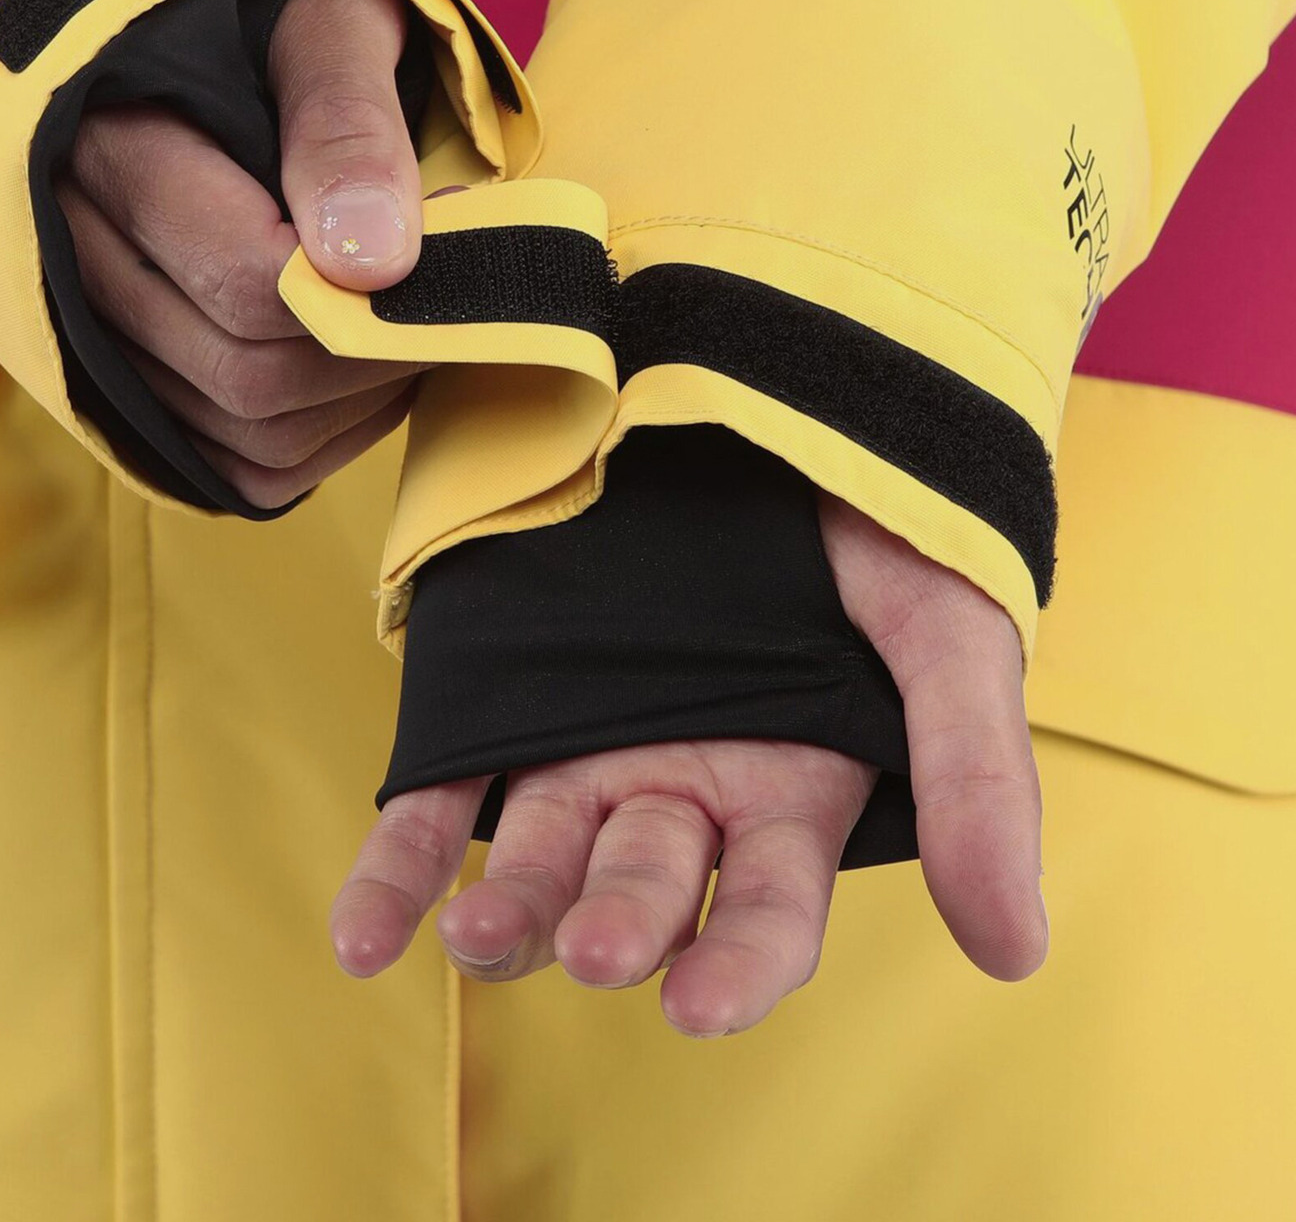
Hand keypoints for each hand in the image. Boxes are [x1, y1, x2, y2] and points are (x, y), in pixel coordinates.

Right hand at [56, 0, 430, 504]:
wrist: (227, 24)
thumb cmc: (287, 6)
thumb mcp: (329, 18)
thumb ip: (348, 123)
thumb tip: (375, 263)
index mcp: (110, 140)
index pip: (247, 279)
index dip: (371, 289)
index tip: (453, 238)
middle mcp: (73, 246)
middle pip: (246, 370)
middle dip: (377, 349)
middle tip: (456, 292)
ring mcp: (91, 324)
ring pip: (244, 430)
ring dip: (358, 400)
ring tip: (416, 319)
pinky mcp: (131, 380)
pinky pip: (236, 464)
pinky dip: (325, 439)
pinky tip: (367, 369)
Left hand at [330, 493, 1047, 1034]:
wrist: (781, 374)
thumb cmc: (889, 513)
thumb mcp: (951, 634)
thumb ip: (977, 783)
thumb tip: (1016, 954)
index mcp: (795, 791)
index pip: (771, 913)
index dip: (739, 967)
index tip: (698, 1005)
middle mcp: (687, 781)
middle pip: (645, 886)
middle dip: (615, 923)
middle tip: (584, 944)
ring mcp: (593, 733)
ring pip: (543, 851)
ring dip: (506, 908)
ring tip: (470, 935)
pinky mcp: (512, 681)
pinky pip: (449, 787)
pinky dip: (404, 860)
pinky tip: (364, 929)